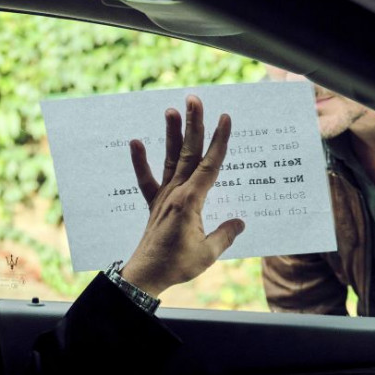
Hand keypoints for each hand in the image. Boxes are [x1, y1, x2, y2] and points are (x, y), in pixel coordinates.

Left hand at [121, 95, 244, 296]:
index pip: (210, 165)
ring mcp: (163, 196)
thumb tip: (240, 222)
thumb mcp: (208, 253)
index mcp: (191, 201)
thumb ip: (225, 234)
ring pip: (170, 159)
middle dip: (194, 124)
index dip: (219, 141)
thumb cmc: (178, 264)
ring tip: (171, 110)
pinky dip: (140, 161)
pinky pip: (145, 179)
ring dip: (172, 134)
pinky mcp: (153, 204)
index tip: (225, 117)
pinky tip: (135, 142)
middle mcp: (176, 192)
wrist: (146, 275)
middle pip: (188, 153)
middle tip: (195, 99)